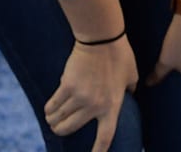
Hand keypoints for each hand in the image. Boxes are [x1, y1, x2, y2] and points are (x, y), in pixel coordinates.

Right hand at [44, 36, 137, 151]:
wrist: (102, 39)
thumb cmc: (120, 55)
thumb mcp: (132, 76)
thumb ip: (129, 91)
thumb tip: (128, 96)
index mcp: (113, 105)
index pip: (105, 135)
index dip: (98, 150)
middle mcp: (95, 105)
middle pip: (71, 129)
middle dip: (62, 132)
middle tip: (60, 129)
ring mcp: (79, 96)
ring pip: (59, 118)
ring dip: (53, 121)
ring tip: (52, 120)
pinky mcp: (66, 86)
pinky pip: (52, 105)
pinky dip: (48, 110)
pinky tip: (48, 111)